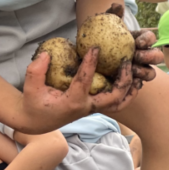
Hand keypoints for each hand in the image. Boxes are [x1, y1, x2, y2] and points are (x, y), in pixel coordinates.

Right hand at [15, 48, 135, 133]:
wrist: (37, 122)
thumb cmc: (34, 104)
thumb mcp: (31, 89)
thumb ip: (35, 71)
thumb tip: (46, 54)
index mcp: (72, 102)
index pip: (84, 82)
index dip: (90, 64)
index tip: (95, 48)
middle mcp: (86, 107)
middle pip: (113, 98)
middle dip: (123, 81)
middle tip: (126, 62)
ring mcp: (93, 109)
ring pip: (119, 104)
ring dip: (130, 90)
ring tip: (138, 73)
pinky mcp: (95, 107)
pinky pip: (116, 103)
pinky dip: (126, 93)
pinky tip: (132, 80)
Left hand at [102, 4, 160, 85]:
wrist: (87, 56)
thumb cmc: (97, 38)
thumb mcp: (102, 25)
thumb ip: (110, 14)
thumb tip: (117, 6)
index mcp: (140, 40)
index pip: (151, 38)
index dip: (148, 40)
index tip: (137, 42)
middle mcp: (143, 55)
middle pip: (157, 56)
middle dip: (150, 56)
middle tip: (136, 56)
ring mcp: (139, 69)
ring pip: (151, 73)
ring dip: (144, 72)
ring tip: (132, 71)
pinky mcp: (131, 82)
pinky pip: (139, 85)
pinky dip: (136, 84)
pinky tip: (129, 83)